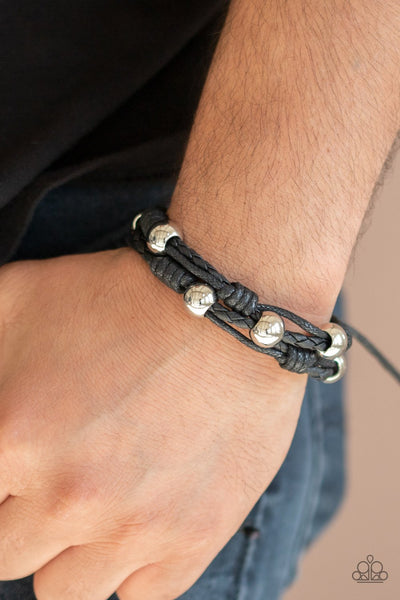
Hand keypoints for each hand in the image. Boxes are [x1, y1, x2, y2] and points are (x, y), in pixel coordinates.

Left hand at [0, 247, 306, 599]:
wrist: (227, 310)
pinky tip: (140, 519)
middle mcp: (70, 496)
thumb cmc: (120, 297)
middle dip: (24, 515)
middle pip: (8, 555)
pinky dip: (131, 568)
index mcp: (15, 438)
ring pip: (65, 592)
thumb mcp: (15, 298)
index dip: (0, 480)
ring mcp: (136, 527)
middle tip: (58, 473)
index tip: (18, 470)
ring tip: (100, 497)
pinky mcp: (193, 538)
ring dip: (74, 550)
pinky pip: (138, 596)